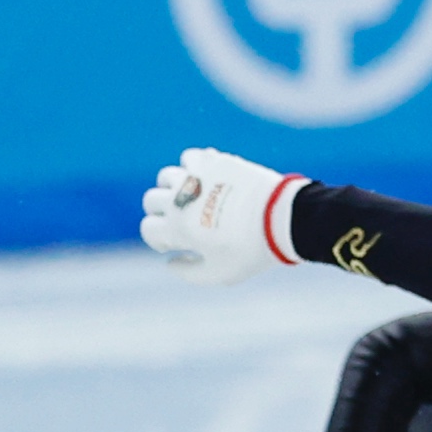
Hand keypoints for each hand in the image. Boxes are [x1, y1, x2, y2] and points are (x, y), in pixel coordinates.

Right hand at [139, 148, 302, 284]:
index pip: (148, 229)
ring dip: (174, 189)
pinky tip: (209, 180)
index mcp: (177, 227)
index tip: (174, 244)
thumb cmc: (251, 251)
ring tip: (193, 199)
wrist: (282, 219)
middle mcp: (180, 199)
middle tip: (182, 221)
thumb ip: (189, 272)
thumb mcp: (220, 274)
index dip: (158, 239)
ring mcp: (196, 177)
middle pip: (152, 200)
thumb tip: (169, 263)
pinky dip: (194, 168)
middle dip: (161, 213)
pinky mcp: (214, 161)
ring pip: (166, 177)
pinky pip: (190, 158)